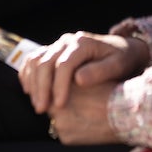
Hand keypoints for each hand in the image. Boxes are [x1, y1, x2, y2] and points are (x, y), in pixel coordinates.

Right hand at [15, 32, 149, 117]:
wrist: (122, 50)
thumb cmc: (123, 60)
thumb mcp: (119, 65)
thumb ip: (100, 71)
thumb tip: (78, 80)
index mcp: (83, 43)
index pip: (64, 64)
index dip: (59, 86)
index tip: (59, 106)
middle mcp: (67, 41)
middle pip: (45, 62)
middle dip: (42, 88)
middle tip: (42, 109)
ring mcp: (58, 45)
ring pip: (36, 60)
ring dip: (33, 83)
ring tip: (38, 105)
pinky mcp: (53, 51)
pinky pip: (33, 59)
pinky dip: (28, 74)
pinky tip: (29, 91)